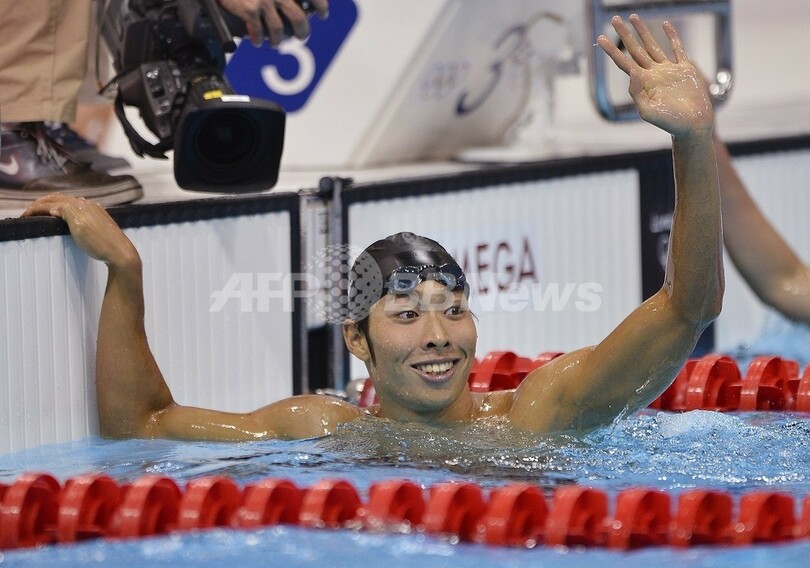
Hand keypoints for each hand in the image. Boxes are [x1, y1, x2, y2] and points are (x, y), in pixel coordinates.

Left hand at [21, 194, 137, 266]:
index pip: (68, 199)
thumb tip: (80, 224)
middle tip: (30, 211)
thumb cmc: (111, 246)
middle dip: (41, 202)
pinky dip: (40, 209)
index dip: (54, 203)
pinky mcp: (74, 216)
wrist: (119, 250)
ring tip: (27, 214)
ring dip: (37, 206)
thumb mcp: (100, 231)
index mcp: (93, 206)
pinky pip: (51, 208)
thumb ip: (90, 225)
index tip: (44, 210)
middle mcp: (86, 204)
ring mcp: (80, 208)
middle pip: (57, 197)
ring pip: (52, 200)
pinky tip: (33, 215)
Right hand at [218, 0, 328, 46]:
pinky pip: (258, 33)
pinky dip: (258, 39)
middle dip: (302, 32)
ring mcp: (265, 1)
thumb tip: (292, 1)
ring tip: (275, 43)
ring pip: (279, 31)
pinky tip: (256, 41)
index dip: (321, 6)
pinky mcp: (250, 10)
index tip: (322, 14)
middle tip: (300, 36)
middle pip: (299, 19)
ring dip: (277, 40)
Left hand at [597, 14, 712, 136]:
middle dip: (624, 35)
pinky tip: (665, 24)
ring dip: (643, 31)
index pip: (623, 63)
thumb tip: (631, 71)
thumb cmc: (669, 123)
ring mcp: (669, 70)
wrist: (693, 126)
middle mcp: (653, 74)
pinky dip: (672, 36)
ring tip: (633, 17)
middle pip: (635, 49)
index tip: (600, 38)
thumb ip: (637, 93)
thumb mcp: (648, 111)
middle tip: (614, 19)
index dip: (612, 51)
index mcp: (642, 83)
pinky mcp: (685, 69)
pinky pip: (677, 48)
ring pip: (653, 45)